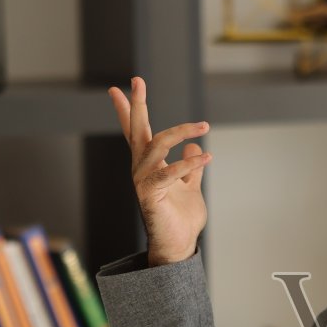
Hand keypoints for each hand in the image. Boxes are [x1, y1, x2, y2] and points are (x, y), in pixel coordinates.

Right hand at [108, 76, 211, 265]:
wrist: (179, 245)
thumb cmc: (181, 218)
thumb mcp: (191, 186)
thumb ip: (191, 167)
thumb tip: (194, 147)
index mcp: (150, 164)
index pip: (137, 133)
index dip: (129, 110)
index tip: (120, 88)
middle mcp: (141, 169)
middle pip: (137, 131)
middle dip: (137, 105)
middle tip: (137, 80)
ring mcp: (143, 180)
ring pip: (157, 145)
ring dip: (181, 132)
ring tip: (204, 126)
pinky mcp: (149, 194)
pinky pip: (168, 173)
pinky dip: (188, 164)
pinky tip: (206, 157)